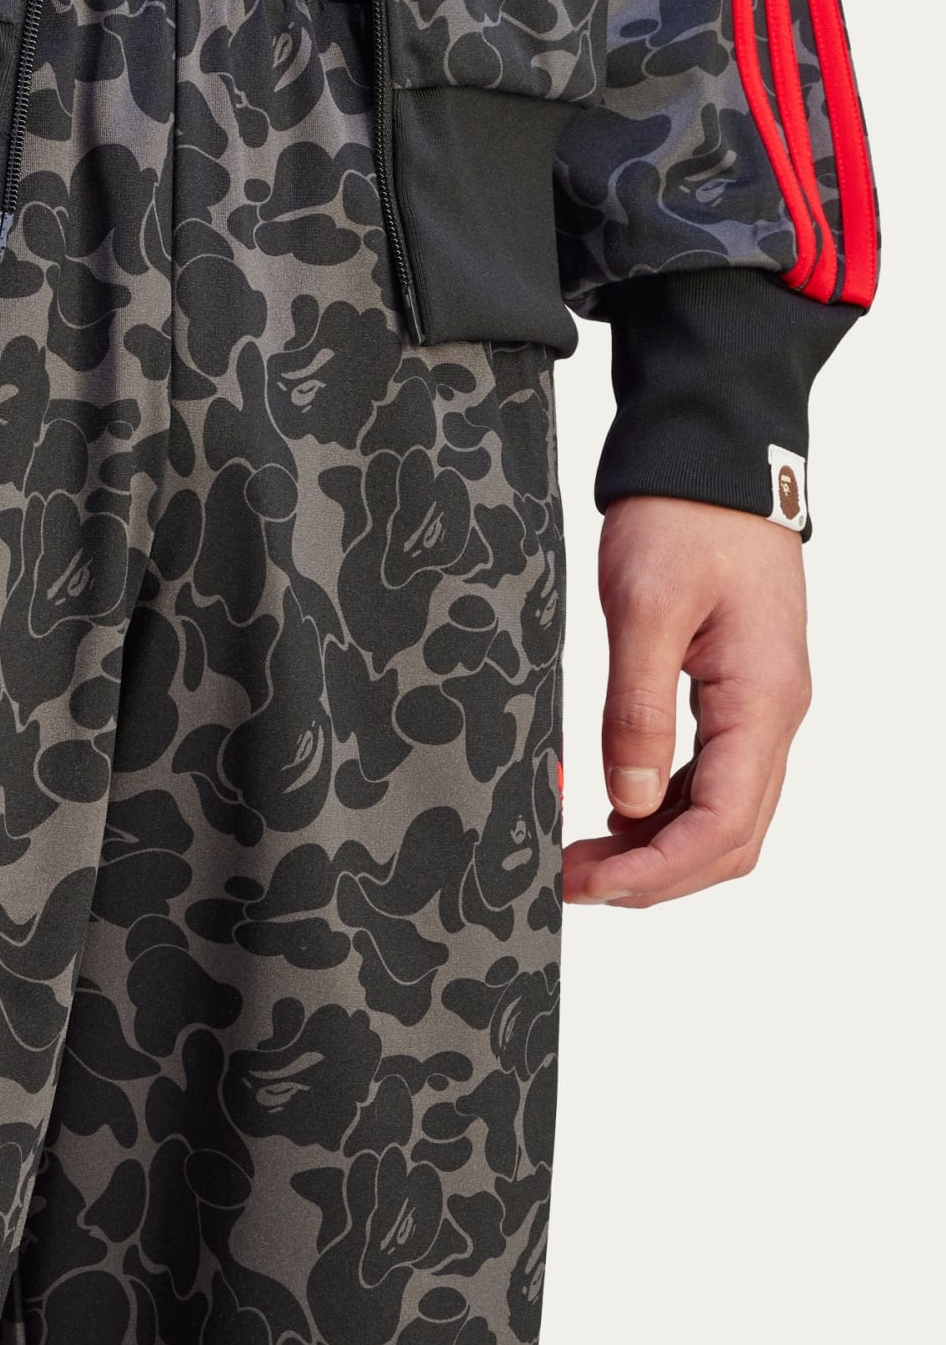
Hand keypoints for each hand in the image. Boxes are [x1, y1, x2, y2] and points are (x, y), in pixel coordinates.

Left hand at [563, 495, 810, 908]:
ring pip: (722, 809)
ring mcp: (757, 704)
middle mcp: (772, 714)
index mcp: (761, 702)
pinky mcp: (731, 688)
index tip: (590, 886)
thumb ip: (638, 709)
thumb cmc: (680, 519)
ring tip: (581, 853)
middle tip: (572, 882)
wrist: (710, 458)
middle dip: (655, 873)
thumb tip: (630, 800)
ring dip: (656, 844)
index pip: (724, 824)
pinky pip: (710, 771)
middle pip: (730, 835)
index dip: (657, 870)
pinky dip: (663, 803)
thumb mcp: (644, 610)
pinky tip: (612, 805)